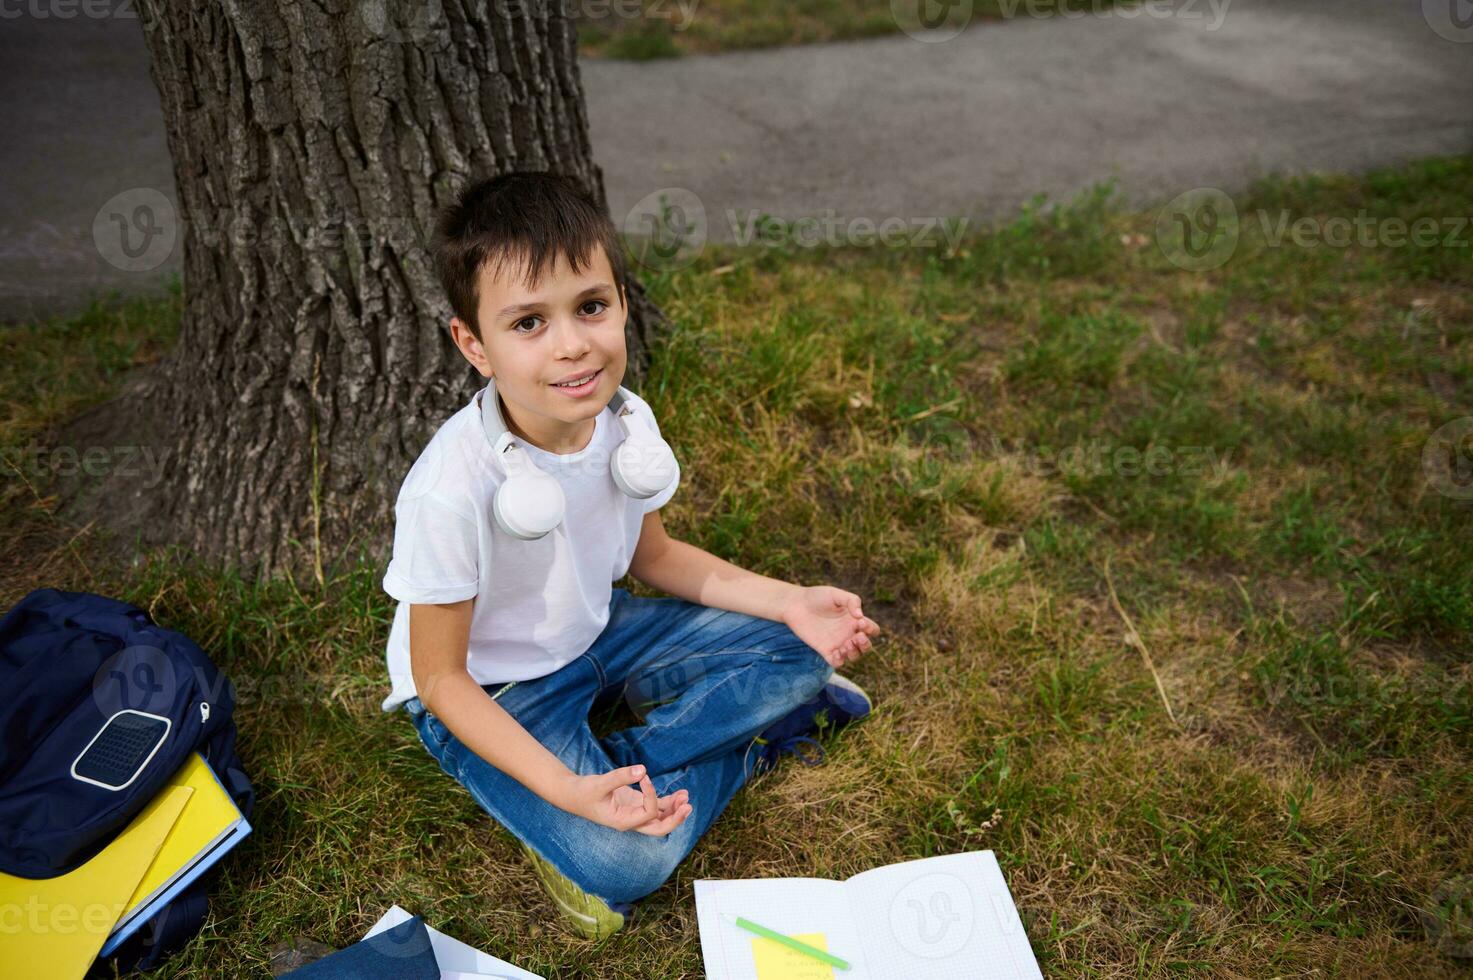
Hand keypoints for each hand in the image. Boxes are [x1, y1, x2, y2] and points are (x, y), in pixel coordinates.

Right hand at [558, 764, 692, 835]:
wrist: (575, 794)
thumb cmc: (585, 792)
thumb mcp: (600, 783)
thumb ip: (621, 776)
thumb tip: (643, 769)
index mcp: (623, 821)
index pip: (647, 813)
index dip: (651, 795)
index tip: (644, 777)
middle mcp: (632, 821)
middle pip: (659, 828)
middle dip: (674, 818)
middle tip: (687, 806)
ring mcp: (635, 814)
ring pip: (660, 818)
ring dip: (674, 809)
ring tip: (686, 796)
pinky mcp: (636, 804)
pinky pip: (657, 807)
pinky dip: (669, 802)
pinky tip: (680, 793)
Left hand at [781, 586, 881, 667]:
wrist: (795, 605)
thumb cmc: (816, 597)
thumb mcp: (836, 594)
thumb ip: (852, 601)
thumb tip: (860, 616)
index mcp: (854, 620)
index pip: (872, 629)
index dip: (870, 629)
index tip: (860, 622)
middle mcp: (848, 633)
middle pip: (866, 646)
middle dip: (865, 645)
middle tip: (856, 637)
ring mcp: (837, 643)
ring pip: (854, 656)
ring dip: (854, 653)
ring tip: (846, 644)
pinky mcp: (825, 650)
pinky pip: (837, 662)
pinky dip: (840, 661)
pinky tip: (836, 653)